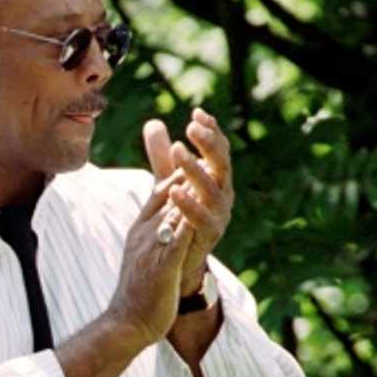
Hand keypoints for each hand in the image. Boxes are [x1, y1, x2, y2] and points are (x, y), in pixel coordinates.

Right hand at [107, 170, 195, 347]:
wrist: (125, 324)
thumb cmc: (138, 292)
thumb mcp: (144, 255)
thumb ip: (154, 231)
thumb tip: (166, 216)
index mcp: (141, 229)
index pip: (160, 192)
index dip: (178, 172)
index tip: (196, 156)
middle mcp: (144, 234)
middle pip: (168, 194)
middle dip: (188, 170)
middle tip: (208, 149)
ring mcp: (152, 249)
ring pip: (173, 211)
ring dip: (191, 188)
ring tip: (210, 166)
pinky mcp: (162, 267)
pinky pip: (177, 239)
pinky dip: (189, 220)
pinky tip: (204, 206)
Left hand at [143, 109, 233, 288]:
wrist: (175, 265)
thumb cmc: (175, 220)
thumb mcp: (167, 183)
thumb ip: (161, 156)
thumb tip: (153, 122)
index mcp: (216, 179)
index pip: (217, 149)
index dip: (210, 131)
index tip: (196, 112)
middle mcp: (223, 195)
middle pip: (222, 163)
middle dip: (208, 143)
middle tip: (192, 126)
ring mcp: (219, 216)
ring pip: (213, 188)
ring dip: (196, 168)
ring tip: (179, 150)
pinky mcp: (210, 237)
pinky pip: (202, 219)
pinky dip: (189, 205)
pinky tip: (174, 190)